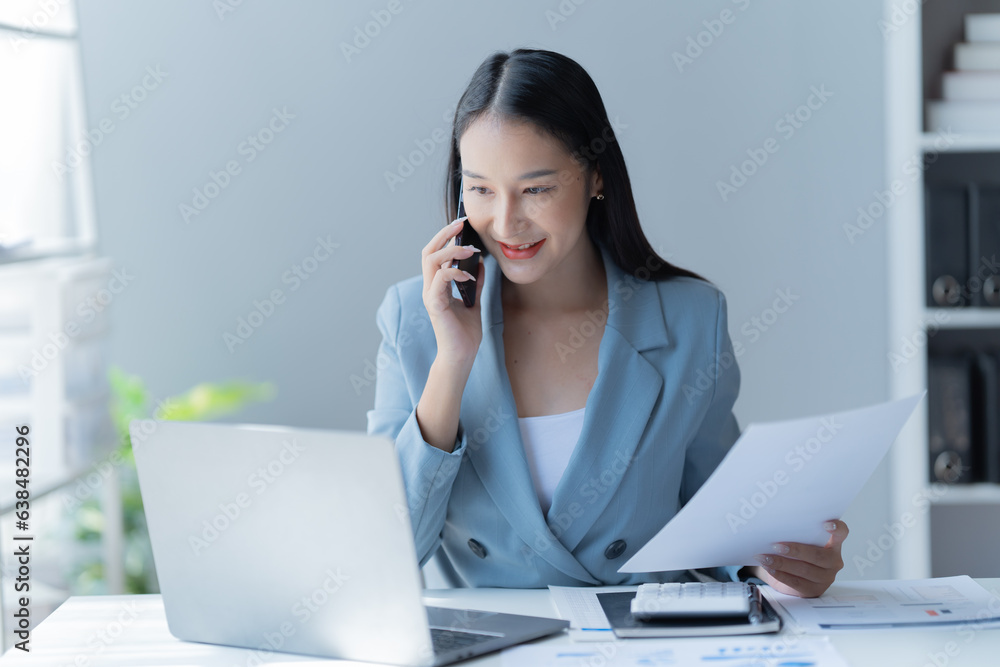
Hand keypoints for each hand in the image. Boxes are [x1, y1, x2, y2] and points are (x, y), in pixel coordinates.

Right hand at [421, 217, 484, 364]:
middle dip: (444, 235)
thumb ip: (475, 283)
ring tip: (470, 249)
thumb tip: (481, 264)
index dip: (445, 237)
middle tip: (461, 224)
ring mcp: (430, 296)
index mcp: (437, 286)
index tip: (461, 225)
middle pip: (429, 252)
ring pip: (431, 261)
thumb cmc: (465, 332)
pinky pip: (441, 279)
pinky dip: (455, 272)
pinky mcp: (435, 305)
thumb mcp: (474, 301)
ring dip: (451, 250)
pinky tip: (470, 275)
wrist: (462, 356)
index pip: (435, 254)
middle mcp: (430, 288)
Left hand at [751, 519, 848, 597]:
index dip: (837, 529)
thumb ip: (796, 534)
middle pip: (818, 555)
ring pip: (805, 570)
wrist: (788, 574)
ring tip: (766, 558)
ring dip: (782, 563)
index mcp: (833, 545)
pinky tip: (770, 568)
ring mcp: (825, 577)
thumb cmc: (795, 554)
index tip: (826, 524)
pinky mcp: (813, 590)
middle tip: (777, 546)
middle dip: (796, 550)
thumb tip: (775, 526)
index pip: (841, 534)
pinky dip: (780, 574)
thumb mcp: (799, 542)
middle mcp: (832, 561)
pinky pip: (796, 582)